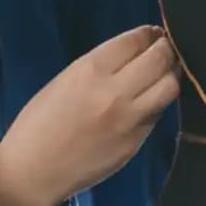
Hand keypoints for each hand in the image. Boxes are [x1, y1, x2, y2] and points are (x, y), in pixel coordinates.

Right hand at [0, 25, 179, 205]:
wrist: (34, 171)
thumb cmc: (39, 123)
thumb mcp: (65, 81)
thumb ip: (100, 67)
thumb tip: (133, 56)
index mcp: (91, 70)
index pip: (135, 41)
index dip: (149, 34)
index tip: (153, 34)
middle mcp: (115, 91)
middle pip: (160, 59)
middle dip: (166, 49)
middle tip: (165, 49)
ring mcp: (130, 119)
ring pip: (169, 87)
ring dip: (171, 75)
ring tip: (165, 73)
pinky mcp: (136, 141)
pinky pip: (158, 113)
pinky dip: (159, 101)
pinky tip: (152, 98)